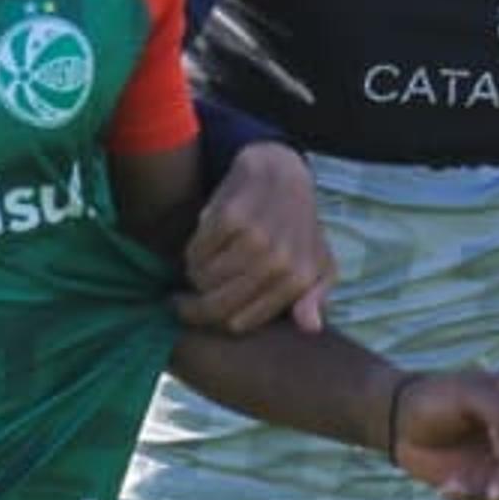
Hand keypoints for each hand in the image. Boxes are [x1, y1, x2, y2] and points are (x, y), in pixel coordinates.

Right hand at [174, 140, 332, 333]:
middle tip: (180, 303)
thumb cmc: (299, 226)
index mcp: (297, 279)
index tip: (201, 315)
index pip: (240, 322)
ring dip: (194, 276)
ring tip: (200, 267)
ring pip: (202, 279)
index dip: (215, 323)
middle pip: (217, 305)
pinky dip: (193, 251)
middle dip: (192, 309)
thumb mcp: (319, 264)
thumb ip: (315, 297)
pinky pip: (196, 251)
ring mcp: (254, 238)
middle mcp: (278, 261)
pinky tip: (202, 245)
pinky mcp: (231, 216)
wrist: (282, 171)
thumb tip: (310, 327)